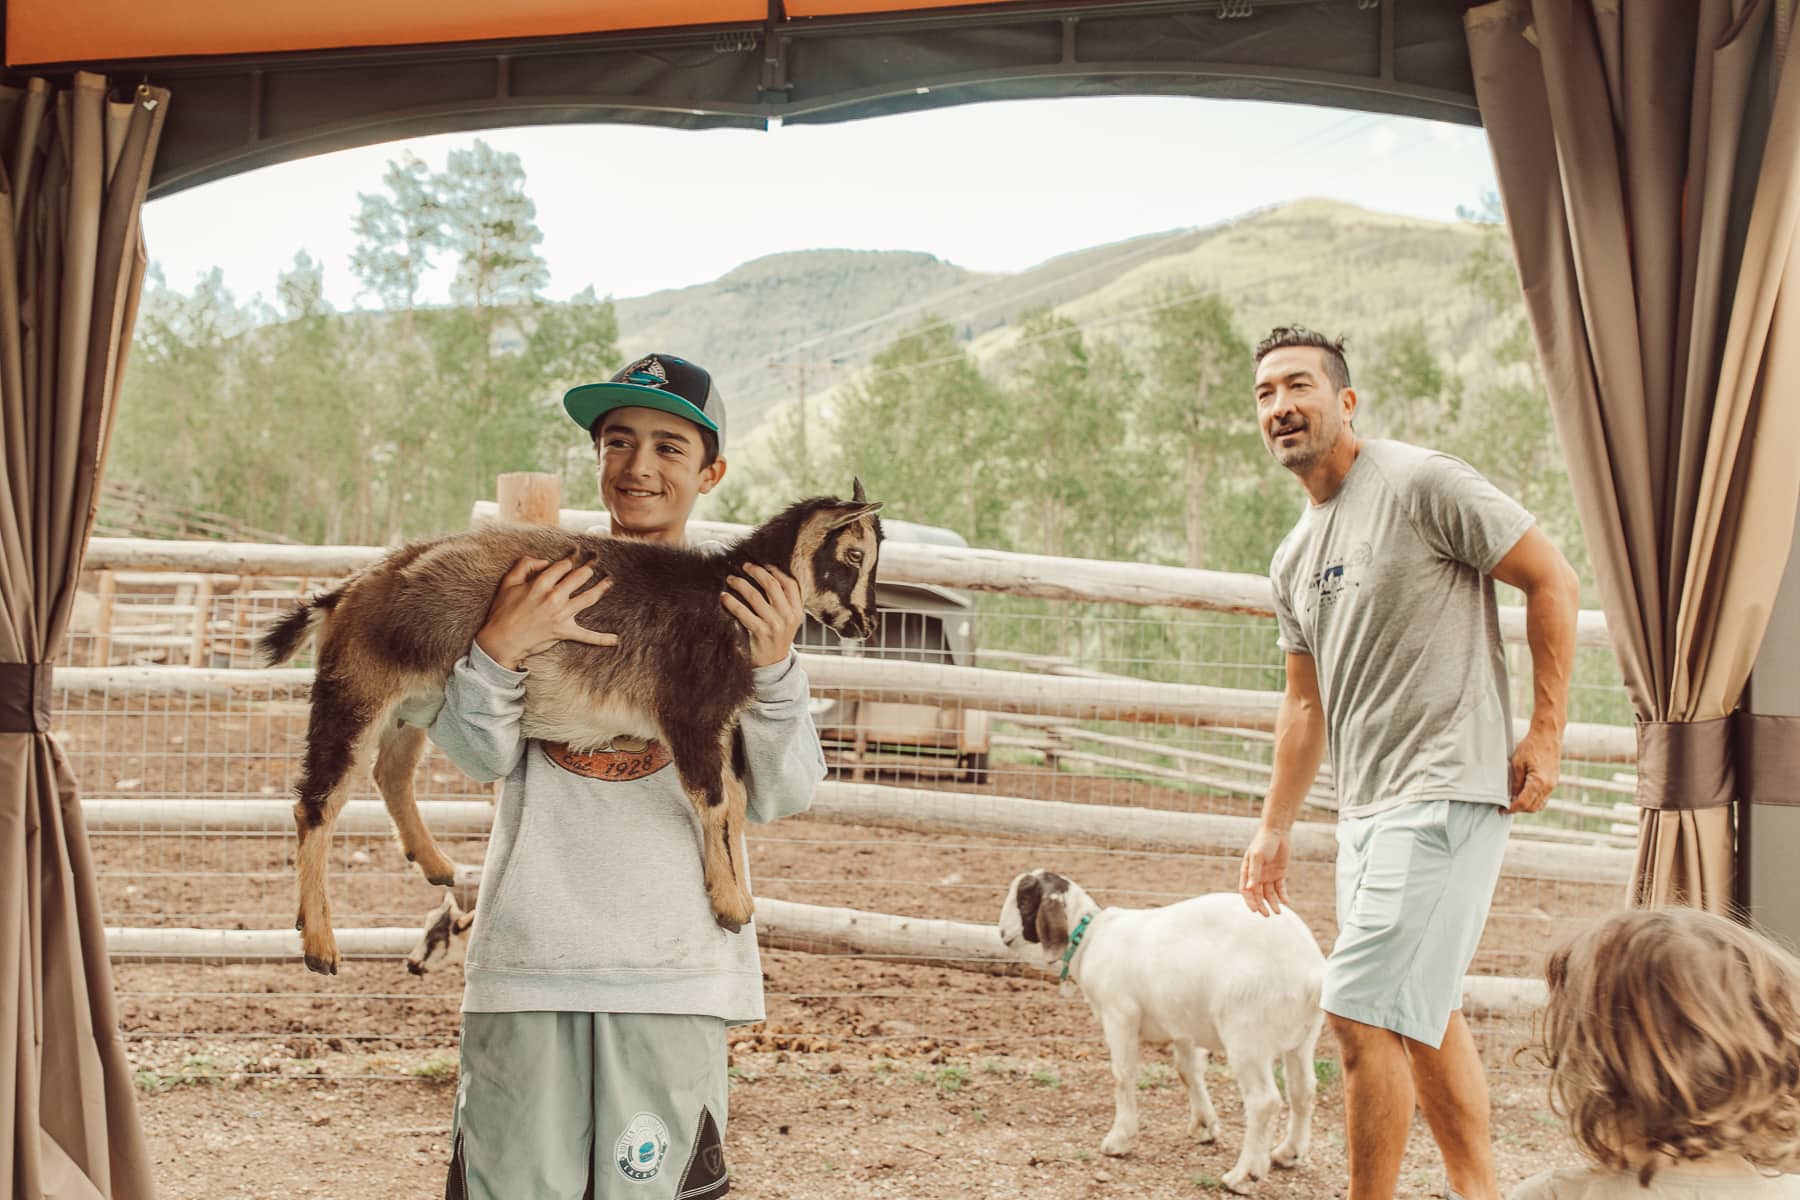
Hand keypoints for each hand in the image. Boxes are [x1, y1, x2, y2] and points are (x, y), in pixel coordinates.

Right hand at [475, 555, 617, 670]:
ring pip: (589, 598)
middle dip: (588, 568)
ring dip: (602, 588)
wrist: (501, 641)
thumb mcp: (508, 582)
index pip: (563, 566)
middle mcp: (554, 597)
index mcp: (541, 584)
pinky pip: (586, 636)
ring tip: (610, 581)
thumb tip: (544, 561)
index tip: (576, 555)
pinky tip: (615, 640)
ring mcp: (561, 615)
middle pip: (579, 577)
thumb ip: (524, 565)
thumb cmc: (503, 611)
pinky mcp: (564, 631)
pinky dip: (601, 639)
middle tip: (595, 562)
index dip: (571, 559)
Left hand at [722, 563, 803, 668]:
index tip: (763, 563)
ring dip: (740, 584)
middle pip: (772, 585)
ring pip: (755, 596)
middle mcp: (788, 616)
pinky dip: (731, 602)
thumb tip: (766, 575)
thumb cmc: (777, 637)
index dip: (775, 570)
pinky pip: (743, 612)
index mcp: (797, 611)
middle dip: (756, 571)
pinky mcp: (760, 632)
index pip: (790, 584)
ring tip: (731, 579)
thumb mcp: (787, 620)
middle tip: (744, 566)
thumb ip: (783, 601)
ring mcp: (774, 625)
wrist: (773, 664)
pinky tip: (724, 597)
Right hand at [1240, 827, 1290, 916]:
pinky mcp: (1280, 874)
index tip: (1254, 910)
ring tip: (1278, 912)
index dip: (1249, 901)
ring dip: (1273, 903)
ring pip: (1270, 894)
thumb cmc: (1263, 842)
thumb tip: (1249, 889)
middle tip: (1267, 915)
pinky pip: (1281, 888)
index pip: (1246, 890)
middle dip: (1262, 905)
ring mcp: (1268, 875)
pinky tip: (1286, 902)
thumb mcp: (1257, 857)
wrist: (1278, 832)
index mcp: (1247, 871)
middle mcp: (1257, 875)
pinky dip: (1283, 895)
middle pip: (1258, 895)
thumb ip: (1254, 873)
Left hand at [1509, 725, 1561, 814]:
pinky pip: (1544, 797)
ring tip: (1514, 800)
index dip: (1511, 809)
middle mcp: (1548, 787)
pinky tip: (1524, 794)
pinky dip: (1534, 799)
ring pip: (1540, 804)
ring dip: (1527, 806)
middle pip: (1532, 807)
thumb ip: (1515, 782)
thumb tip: (1512, 796)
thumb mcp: (1517, 763)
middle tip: (1506, 805)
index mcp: (1538, 782)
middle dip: (1519, 809)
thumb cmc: (1532, 746)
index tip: (1502, 810)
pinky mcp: (1554, 782)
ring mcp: (1553, 785)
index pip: (1523, 804)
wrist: (1548, 736)